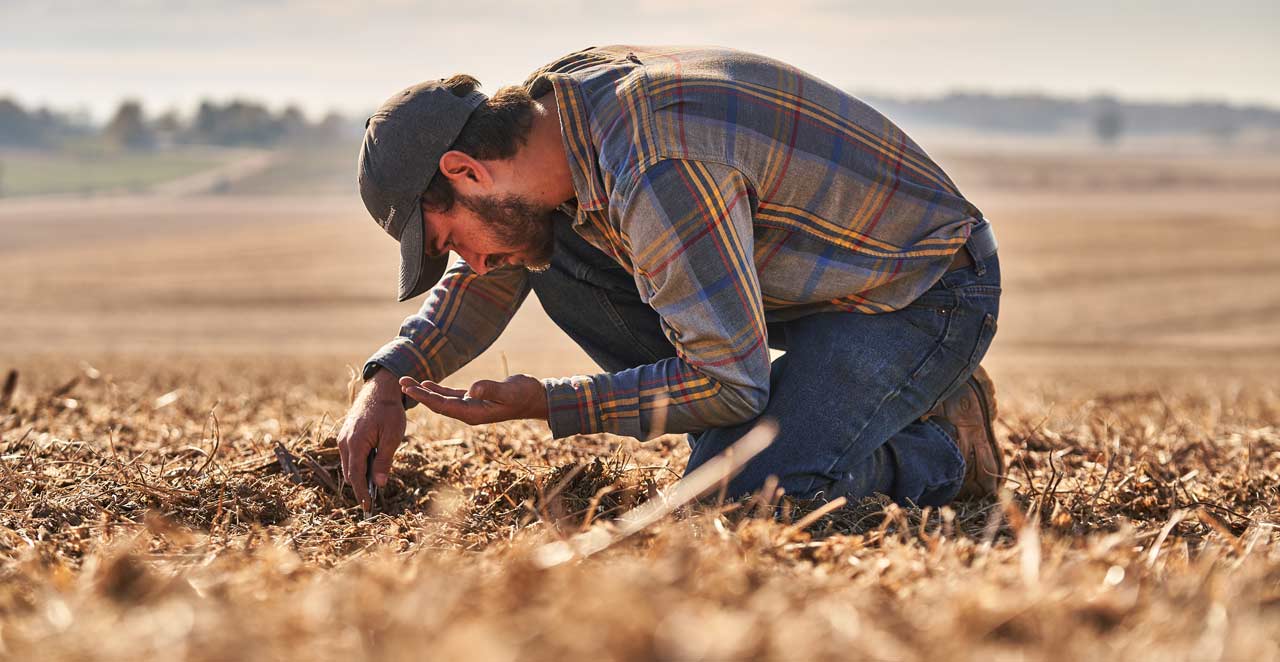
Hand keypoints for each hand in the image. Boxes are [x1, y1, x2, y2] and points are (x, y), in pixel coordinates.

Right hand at [337, 368, 405, 510]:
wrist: (380, 390)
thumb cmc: (389, 412)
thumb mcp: (392, 437)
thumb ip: (384, 460)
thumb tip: (380, 483)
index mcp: (355, 443)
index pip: (356, 476)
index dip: (362, 493)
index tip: (367, 507)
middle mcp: (344, 442)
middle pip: (350, 473)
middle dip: (360, 487)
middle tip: (373, 500)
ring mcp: (342, 439)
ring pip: (348, 465)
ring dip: (359, 476)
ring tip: (373, 487)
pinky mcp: (345, 436)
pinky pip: (349, 456)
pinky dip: (358, 465)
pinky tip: (371, 468)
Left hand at [400, 374, 547, 424]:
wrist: (536, 399)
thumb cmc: (524, 395)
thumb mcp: (509, 391)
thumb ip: (490, 390)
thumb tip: (472, 389)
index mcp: (473, 413)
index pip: (443, 405)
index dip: (425, 397)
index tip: (409, 388)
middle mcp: (469, 412)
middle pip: (437, 404)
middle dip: (418, 394)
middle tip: (400, 382)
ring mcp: (471, 407)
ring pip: (441, 400)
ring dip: (424, 392)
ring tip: (407, 382)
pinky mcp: (475, 400)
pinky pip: (451, 396)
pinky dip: (437, 391)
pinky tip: (427, 384)